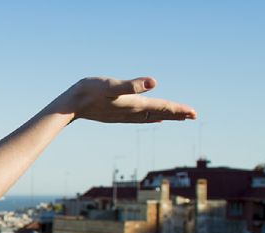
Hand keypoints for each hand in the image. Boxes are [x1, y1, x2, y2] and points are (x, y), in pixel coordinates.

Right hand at [59, 76, 196, 122]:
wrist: (70, 105)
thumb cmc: (89, 91)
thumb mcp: (111, 85)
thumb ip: (132, 85)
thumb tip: (153, 82)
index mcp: (134, 104)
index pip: (162, 107)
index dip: (179, 110)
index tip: (194, 113)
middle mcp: (132, 112)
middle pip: (160, 114)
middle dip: (177, 114)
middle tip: (194, 116)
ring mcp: (124, 114)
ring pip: (152, 116)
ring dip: (167, 116)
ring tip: (179, 117)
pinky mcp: (117, 114)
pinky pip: (141, 118)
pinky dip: (152, 117)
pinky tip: (155, 118)